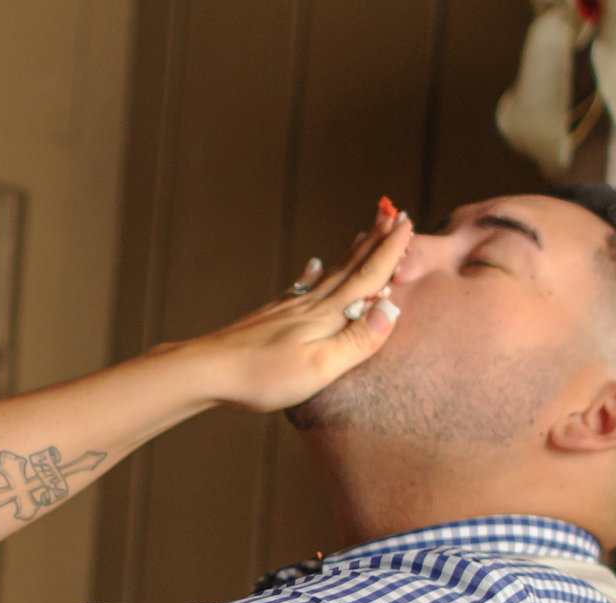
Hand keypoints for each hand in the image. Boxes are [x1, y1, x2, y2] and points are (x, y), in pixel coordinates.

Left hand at [174, 202, 412, 412]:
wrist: (207, 370)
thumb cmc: (263, 376)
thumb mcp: (320, 367)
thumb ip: (358, 339)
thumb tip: (392, 308)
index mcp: (329, 316)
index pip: (368, 277)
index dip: (390, 252)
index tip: (408, 224)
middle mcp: (311, 305)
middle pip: (350, 267)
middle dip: (375, 242)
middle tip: (395, 214)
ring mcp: (289, 309)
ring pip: (329, 274)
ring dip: (351, 253)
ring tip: (364, 234)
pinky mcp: (271, 318)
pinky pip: (301, 287)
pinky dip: (313, 274)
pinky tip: (313, 266)